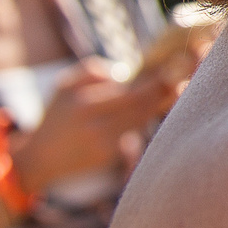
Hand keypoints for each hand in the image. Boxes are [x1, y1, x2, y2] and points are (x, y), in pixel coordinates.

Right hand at [12, 59, 177, 190]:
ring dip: (161, 103)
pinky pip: (133, 132)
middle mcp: (96, 128)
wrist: (41, 159)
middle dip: (165, 91)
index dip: (156, 83)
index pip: (131, 94)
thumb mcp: (64, 85)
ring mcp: (105, 145)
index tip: (175, 68)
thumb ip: (92, 70)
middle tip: (186, 74)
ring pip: (142, 120)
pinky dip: (145, 118)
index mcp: (84, 105)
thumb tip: (123, 71)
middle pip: (142, 108)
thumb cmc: (56, 115)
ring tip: (181, 85)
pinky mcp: (110, 157)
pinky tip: (158, 104)